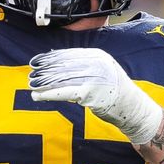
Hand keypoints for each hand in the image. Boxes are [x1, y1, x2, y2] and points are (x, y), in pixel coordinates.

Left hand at [29, 48, 163, 144]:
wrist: (133, 108)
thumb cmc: (115, 91)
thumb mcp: (103, 71)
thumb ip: (84, 65)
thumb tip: (57, 62)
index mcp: (97, 56)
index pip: (68, 54)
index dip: (50, 58)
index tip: (37, 61)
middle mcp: (95, 64)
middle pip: (62, 66)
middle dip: (44, 71)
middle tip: (31, 74)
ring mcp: (93, 78)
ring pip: (61, 80)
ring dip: (43, 83)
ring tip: (31, 85)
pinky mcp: (90, 93)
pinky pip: (64, 93)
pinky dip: (48, 94)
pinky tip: (37, 95)